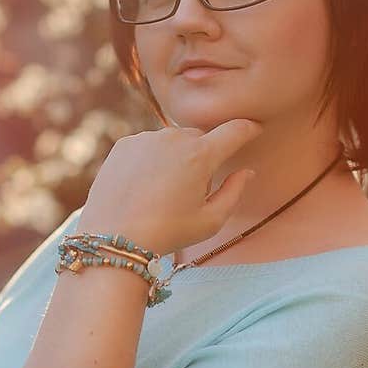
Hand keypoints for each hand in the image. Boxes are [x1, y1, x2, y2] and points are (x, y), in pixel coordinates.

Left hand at [78, 119, 263, 258]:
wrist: (114, 238)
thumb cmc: (167, 233)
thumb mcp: (211, 220)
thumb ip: (235, 191)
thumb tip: (247, 171)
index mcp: (201, 155)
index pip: (235, 130)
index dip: (248, 130)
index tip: (254, 131)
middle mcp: (173, 138)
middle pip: (202, 138)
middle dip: (205, 156)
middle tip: (194, 190)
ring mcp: (146, 138)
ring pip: (174, 141)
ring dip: (177, 156)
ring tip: (165, 192)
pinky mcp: (124, 144)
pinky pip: (149, 145)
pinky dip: (153, 159)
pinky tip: (145, 186)